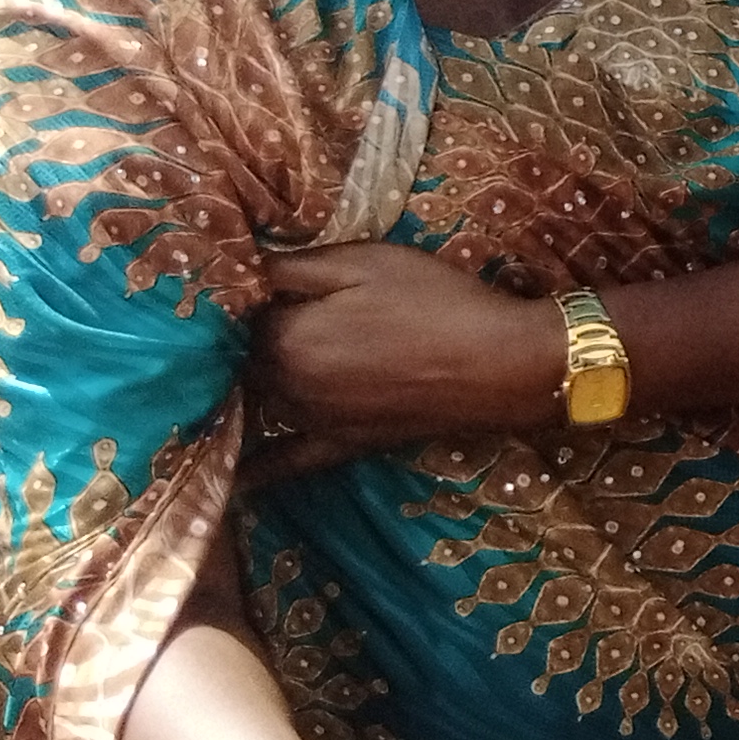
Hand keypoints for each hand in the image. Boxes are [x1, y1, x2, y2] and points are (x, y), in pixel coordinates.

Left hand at [248, 243, 568, 462]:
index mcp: (287, 338)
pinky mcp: (344, 444)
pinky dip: (258, 469)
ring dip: (253, 385)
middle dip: (249, 339)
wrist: (503, 364)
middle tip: (271, 316)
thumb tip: (239, 268)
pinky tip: (235, 478)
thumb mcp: (366, 261)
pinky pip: (288, 461)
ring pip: (261, 400)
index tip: (266, 282)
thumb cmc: (437, 302)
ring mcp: (314, 421)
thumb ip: (293, 266)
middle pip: (245, 360)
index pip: (242, 314)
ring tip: (251, 367)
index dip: (254, 295)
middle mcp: (287, 386)